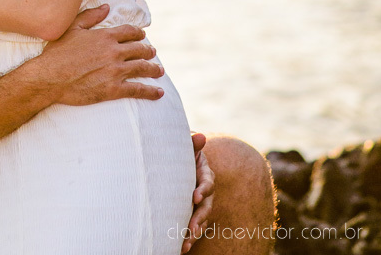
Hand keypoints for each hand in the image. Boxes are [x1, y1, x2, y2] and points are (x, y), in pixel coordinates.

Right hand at [36, 5, 164, 105]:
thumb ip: (91, 16)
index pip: (129, 32)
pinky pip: (138, 90)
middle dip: (148, 51)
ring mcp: (115, 71)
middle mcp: (114, 52)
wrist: (50, 78)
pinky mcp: (114, 90)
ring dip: (153, 69)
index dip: (138, 33)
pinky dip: (151, 91)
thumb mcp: (73, 28)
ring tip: (159, 70)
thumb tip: (106, 7)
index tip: (143, 36)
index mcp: (105, 36)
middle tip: (153, 53)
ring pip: (142, 68)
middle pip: (139, 50)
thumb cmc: (58, 53)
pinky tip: (159, 92)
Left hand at [181, 133, 214, 252]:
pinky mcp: (191, 210)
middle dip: (200, 218)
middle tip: (192, 228)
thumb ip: (192, 142)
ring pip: (201, 219)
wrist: (172, 156)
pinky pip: (193, 226)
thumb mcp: (184, 143)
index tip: (195, 197)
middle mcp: (204, 189)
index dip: (204, 189)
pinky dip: (188, 237)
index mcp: (204, 171)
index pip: (208, 181)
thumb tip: (201, 136)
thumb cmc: (178, 149)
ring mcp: (199, 202)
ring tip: (185, 244)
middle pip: (207, 206)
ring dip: (194, 232)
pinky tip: (180, 248)